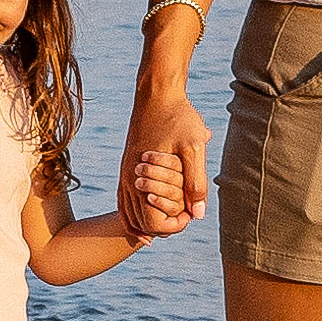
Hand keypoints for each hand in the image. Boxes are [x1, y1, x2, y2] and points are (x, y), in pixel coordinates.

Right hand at [122, 87, 210, 237]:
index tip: (191, 213)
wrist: (157, 93)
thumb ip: (196, 182)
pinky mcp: (125, 165)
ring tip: (170, 223)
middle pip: (140, 223)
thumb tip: (197, 215)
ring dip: (148, 223)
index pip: (153, 223)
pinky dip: (134, 213)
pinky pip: (124, 199)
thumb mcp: (194, 148)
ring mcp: (125, 172)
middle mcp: (128, 180)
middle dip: (163, 226)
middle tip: (185, 217)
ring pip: (128, 214)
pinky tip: (150, 213)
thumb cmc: (179, 118)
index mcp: (142, 178)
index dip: (174, 225)